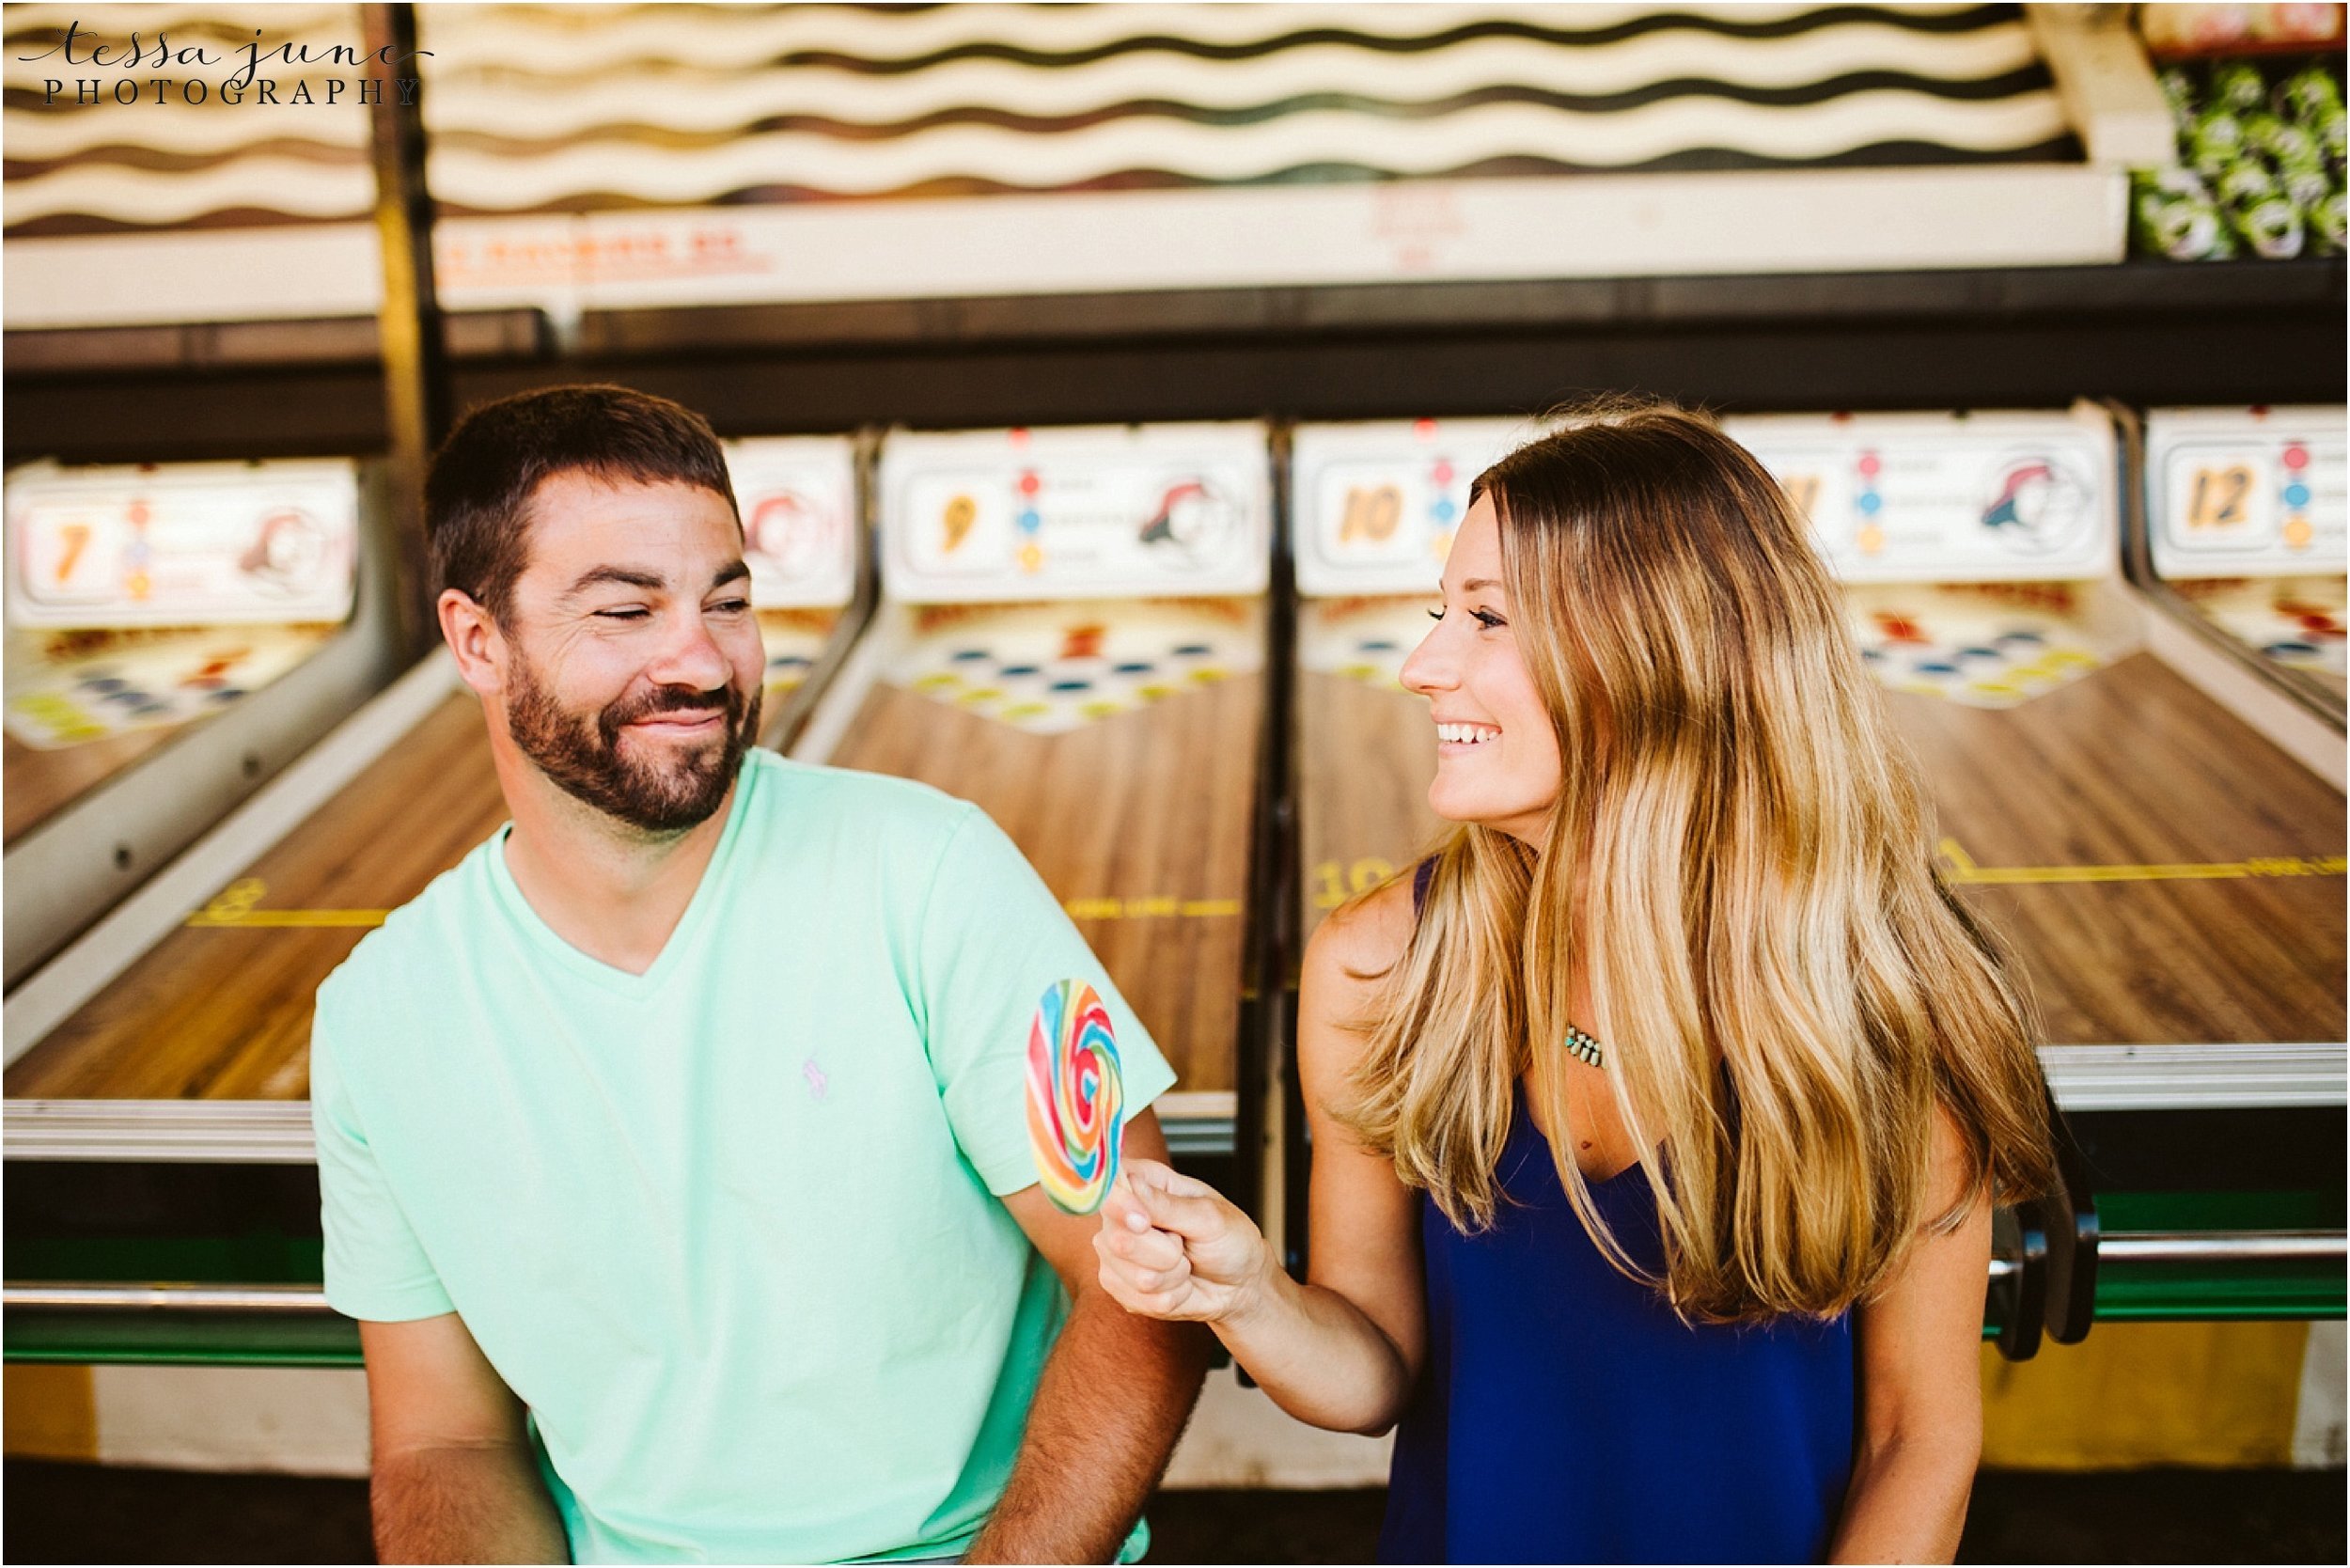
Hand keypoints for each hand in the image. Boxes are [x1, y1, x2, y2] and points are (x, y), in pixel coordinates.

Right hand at [1093, 1158, 1272, 1325]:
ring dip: (1173, 1278)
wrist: (1237, 1285)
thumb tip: (1130, 1182)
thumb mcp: (1209, 1217)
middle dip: (1165, 1253)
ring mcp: (1114, 1251)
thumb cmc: (1228, 1240)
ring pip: (1135, 1276)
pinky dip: (1170, 1297)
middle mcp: (1120, 1213)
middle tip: (1184, 1244)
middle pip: (1119, 1240)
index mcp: (1143, 1180)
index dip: (1121, 1206)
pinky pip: (1138, 1300)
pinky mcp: (1118, 1284)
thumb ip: (1166, 1205)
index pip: (1109, 1185)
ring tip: (1184, 1264)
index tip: (1144, 1222)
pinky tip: (1178, 1284)